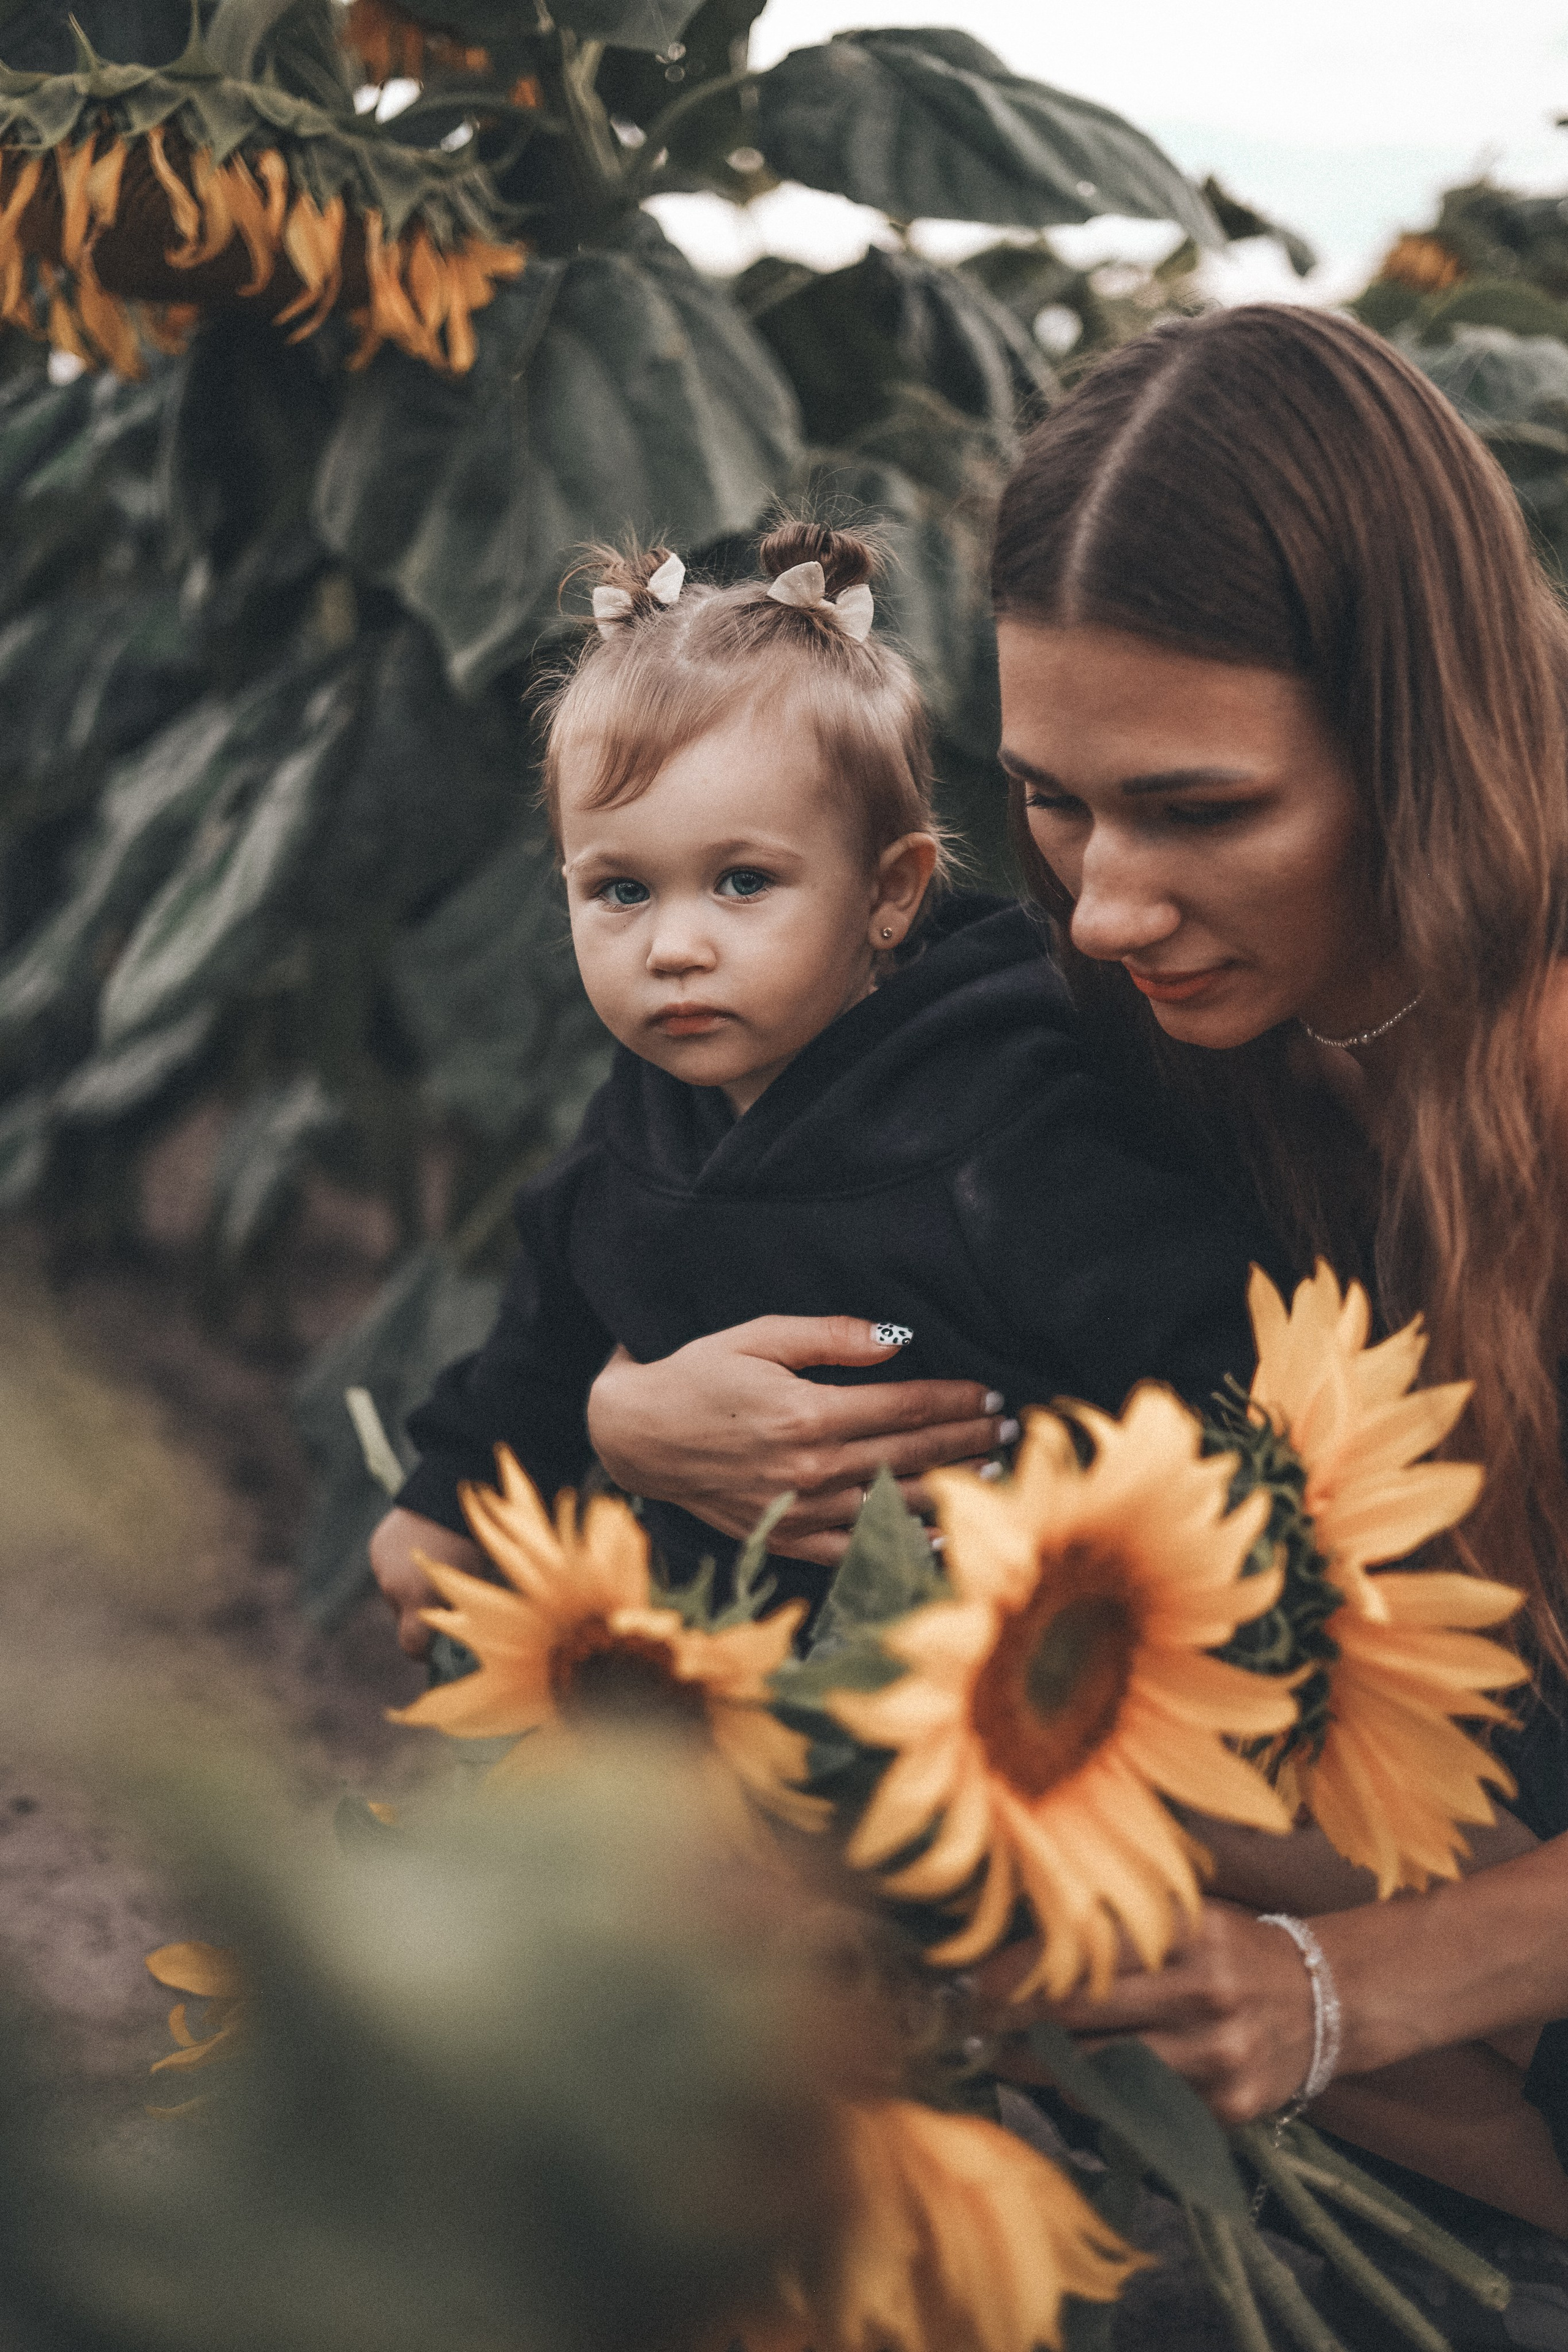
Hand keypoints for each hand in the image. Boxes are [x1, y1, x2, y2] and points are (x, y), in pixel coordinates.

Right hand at [369, 1507, 486, 1658]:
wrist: (447, 1492)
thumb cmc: (470, 1540)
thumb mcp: (470, 1582)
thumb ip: (456, 1612)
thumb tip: (455, 1634)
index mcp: (418, 1599)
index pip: (411, 1646)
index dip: (423, 1652)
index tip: (436, 1650)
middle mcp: (393, 1586)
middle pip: (402, 1615)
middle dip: (420, 1611)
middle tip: (443, 1595)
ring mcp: (381, 1565)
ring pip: (394, 1590)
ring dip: (409, 1585)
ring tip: (433, 1561)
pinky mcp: (376, 1546)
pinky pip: (388, 1566)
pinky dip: (400, 1564)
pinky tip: (421, 1544)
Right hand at [586, 1317, 1006, 1565]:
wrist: (636, 1437)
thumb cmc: (697, 1375)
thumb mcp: (758, 1336)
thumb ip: (831, 1337)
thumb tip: (899, 1338)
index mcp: (808, 1413)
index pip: (905, 1407)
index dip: (954, 1399)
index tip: (990, 1394)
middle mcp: (810, 1468)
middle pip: (912, 1455)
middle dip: (968, 1440)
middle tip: (1011, 1430)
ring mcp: (800, 1511)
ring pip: (895, 1504)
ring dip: (952, 1489)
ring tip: (994, 1475)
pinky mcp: (786, 1539)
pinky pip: (858, 1549)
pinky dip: (903, 1545)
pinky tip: (940, 1536)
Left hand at [975, 1903, 1315, 2127]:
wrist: (1327, 1998)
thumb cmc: (1231, 1950)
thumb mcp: (1184, 1917)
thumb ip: (1116, 1928)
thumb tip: (1015, 1945)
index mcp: (1188, 1929)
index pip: (1084, 1951)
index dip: (1019, 1971)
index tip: (974, 1985)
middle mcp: (1204, 1991)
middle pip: (1081, 2012)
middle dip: (1014, 2023)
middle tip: (973, 2026)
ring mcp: (1219, 2056)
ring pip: (1102, 2074)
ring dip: (1044, 2070)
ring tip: (1010, 2058)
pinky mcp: (1230, 2109)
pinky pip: (1141, 2114)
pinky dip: (1102, 2103)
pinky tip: (1080, 2088)